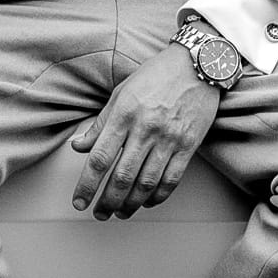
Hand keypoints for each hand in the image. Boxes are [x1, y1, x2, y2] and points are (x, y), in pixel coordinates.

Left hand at [70, 43, 218, 219]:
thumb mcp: (121, 92)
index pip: (100, 158)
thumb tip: (79, 146)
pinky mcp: (188, 145)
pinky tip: (147, 201)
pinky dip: (157, 196)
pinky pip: (171, 179)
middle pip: (122, 177)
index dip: (87, 185)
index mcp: (124, 114)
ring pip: (146, 183)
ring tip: (120, 212)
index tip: (80, 201)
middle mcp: (145, 129)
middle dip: (107, 201)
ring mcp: (169, 139)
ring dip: (130, 204)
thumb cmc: (157, 74)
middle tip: (99, 214)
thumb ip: (100, 122)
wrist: (198, 64)